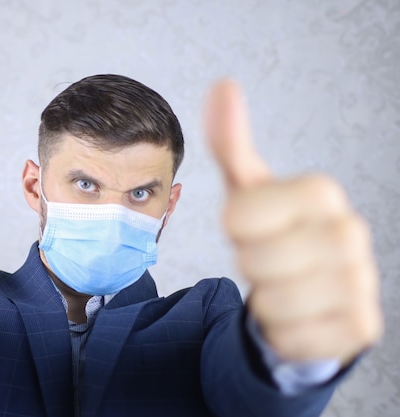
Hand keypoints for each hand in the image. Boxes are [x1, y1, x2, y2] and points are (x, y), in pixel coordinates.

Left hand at [204, 80, 382, 364]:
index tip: (248, 227)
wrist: (309, 288)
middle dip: (249, 265)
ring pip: (275, 302)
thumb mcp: (248, 188)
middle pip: (257, 260)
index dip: (235, 227)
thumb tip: (223, 85)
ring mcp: (362, 282)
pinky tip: (297, 314)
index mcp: (320, 192)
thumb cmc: (272, 233)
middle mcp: (351, 233)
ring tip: (281, 285)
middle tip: (265, 259)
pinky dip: (281, 331)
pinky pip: (294, 337)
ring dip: (265, 299)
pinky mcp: (360, 327)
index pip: (241, 214)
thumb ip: (231, 142)